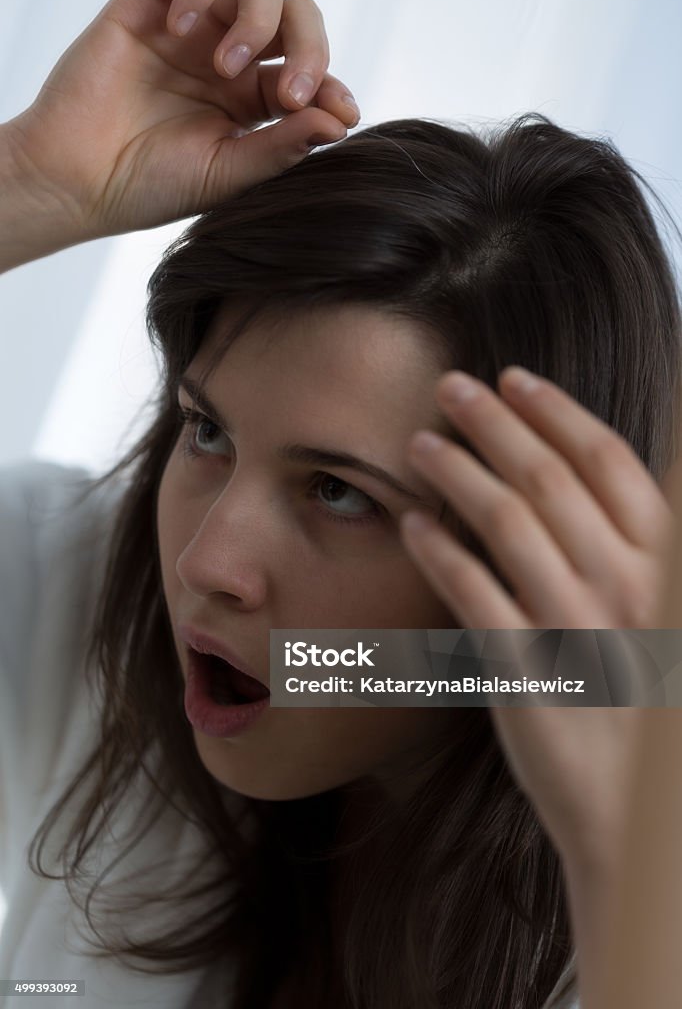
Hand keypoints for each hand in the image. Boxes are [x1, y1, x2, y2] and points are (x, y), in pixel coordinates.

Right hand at [8, 0, 355, 240]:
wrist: (78, 178)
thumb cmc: (150, 186)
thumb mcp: (227, 174)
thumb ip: (282, 147)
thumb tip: (341, 122)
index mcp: (254, 103)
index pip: (310, 75)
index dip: (332, 85)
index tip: (344, 111)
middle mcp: (230, 59)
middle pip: (296, 20)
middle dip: (309, 49)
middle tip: (291, 94)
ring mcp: (194, 29)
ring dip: (257, 18)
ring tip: (228, 66)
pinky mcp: (153, 3)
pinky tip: (184, 27)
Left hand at [399, 365, 674, 864]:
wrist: (646, 817)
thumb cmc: (656, 710)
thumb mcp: (667, 614)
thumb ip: (641, 546)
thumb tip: (598, 481)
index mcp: (668, 564)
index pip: (608, 460)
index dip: (557, 411)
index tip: (514, 378)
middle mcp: (628, 585)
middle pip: (550, 477)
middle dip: (496, 421)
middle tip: (450, 385)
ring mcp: (578, 628)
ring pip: (508, 523)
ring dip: (459, 472)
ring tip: (421, 443)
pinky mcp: (529, 674)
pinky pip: (473, 595)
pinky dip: (440, 551)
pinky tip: (413, 523)